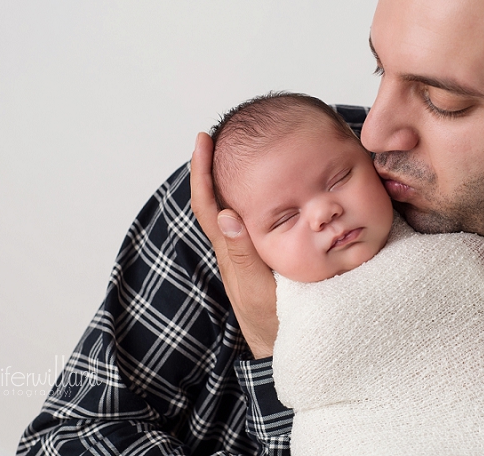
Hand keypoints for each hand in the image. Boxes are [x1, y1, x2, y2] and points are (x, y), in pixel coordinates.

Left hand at [190, 132, 277, 358]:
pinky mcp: (256, 259)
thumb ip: (243, 254)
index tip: (202, 140)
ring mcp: (242, 254)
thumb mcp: (257, 289)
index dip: (202, 171)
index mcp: (230, 250)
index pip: (209, 203)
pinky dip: (247, 199)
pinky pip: (247, 221)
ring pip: (229, 209)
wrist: (281, 348)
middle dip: (211, 167)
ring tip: (235, 153)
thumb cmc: (271, 322)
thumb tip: (227, 213)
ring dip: (227, 179)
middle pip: (214, 200)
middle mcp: (232, 247)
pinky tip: (262, 191)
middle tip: (216, 136)